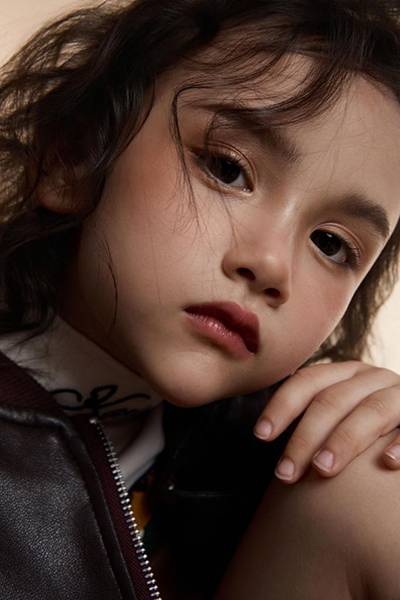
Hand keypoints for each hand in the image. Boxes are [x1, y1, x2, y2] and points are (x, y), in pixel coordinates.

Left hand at [253, 361, 399, 482]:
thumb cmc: (371, 424)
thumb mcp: (344, 411)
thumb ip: (316, 417)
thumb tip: (266, 437)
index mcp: (345, 373)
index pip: (307, 381)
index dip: (281, 406)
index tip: (260, 436)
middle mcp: (372, 378)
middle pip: (332, 400)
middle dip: (305, 437)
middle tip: (285, 473)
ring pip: (371, 411)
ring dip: (344, 440)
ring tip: (322, 469)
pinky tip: (387, 464)